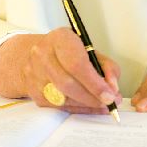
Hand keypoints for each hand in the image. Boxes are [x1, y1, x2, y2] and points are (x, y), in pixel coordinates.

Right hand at [0, 27, 121, 112]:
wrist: (38, 54)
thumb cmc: (69, 51)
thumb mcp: (91, 50)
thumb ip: (106, 67)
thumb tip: (113, 89)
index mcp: (59, 38)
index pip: (76, 64)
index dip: (94, 83)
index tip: (110, 94)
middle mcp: (42, 55)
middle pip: (67, 83)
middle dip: (92, 97)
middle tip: (110, 102)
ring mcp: (34, 75)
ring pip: (63, 98)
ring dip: (87, 104)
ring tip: (103, 104)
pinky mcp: (34, 93)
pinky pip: (59, 107)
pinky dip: (78, 108)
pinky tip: (90, 106)